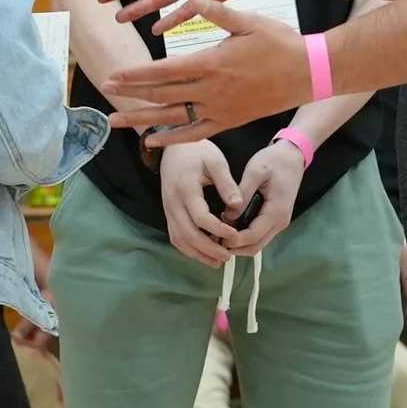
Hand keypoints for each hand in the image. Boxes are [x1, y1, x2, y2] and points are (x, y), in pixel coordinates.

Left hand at [102, 0, 309, 147]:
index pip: (163, 71)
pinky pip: (195, 133)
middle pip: (161, 95)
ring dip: (141, 119)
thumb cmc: (278, 42)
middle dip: (130, 93)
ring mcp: (220, 110)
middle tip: (105, 90)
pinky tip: (152, 141)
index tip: (113, 75)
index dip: (135, 75)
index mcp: (211, 63)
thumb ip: (215, 10)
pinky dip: (172, 138)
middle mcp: (211, 91)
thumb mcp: (247, 20)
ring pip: (172, 118)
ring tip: (115, 120)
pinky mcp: (229, 122)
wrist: (307, 73)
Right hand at [157, 140, 244, 268]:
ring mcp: (168, 209)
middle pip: (188, 234)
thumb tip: (238, 206)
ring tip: (218, 261)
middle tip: (228, 256)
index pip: (201, 218)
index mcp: (186, 189)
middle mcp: (173, 203)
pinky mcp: (168, 212)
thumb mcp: (216, 161)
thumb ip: (227, 184)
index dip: (218, 230)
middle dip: (208, 249)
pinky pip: (175, 236)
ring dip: (197, 253)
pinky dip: (188, 248)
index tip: (235, 234)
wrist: (173, 146)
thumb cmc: (197, 151)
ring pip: (179, 239)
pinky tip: (204, 253)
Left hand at [227, 139, 305, 255]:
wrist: (292, 155)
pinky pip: (261, 235)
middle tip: (214, 240)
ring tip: (219, 235)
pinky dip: (246, 237)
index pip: (253, 236)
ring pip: (258, 243)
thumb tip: (228, 217)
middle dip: (235, 247)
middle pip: (256, 246)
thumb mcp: (255, 172)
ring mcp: (280, 222)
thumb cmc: (274, 161)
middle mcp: (280, 222)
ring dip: (240, 244)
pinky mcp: (276, 219)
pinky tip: (231, 228)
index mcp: (276, 211)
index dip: (234, 240)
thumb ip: (242, 195)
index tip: (216, 236)